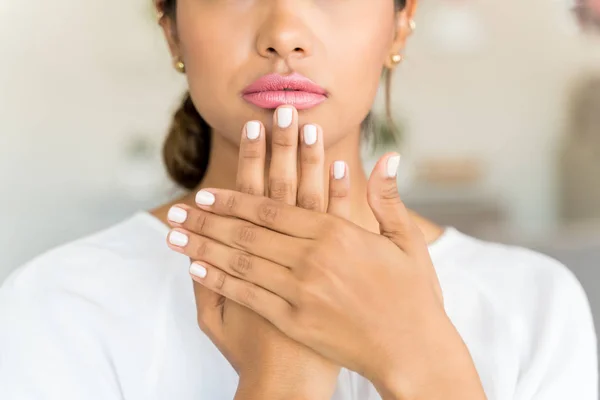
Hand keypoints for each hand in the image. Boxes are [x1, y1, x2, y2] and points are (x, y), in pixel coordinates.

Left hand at [168, 153, 485, 398]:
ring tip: (173, 233)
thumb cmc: (412, 294)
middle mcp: (312, 258)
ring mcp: (300, 291)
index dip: (235, 198)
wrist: (412, 349)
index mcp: (335, 233)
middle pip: (247, 232)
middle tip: (178, 208)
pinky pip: (247, 295)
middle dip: (208, 218)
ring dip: (202, 244)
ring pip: (239, 261)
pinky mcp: (294, 320)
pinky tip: (195, 267)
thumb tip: (387, 157)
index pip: (272, 209)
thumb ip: (388, 198)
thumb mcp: (407, 241)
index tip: (207, 191)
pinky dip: (218, 280)